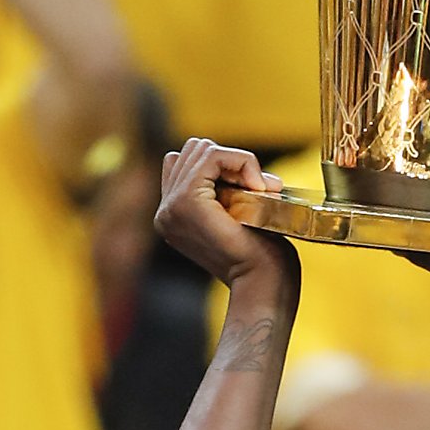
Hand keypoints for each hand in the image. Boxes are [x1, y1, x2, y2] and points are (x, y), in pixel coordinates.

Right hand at [154, 137, 294, 291]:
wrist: (263, 280)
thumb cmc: (260, 254)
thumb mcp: (237, 215)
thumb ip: (226, 190)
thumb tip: (240, 161)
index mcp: (173, 216)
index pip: (184, 163)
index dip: (220, 167)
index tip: (251, 190)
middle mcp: (165, 211)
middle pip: (190, 150)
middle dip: (228, 160)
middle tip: (257, 188)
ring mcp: (171, 207)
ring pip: (200, 149)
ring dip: (237, 162)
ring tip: (258, 189)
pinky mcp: (187, 202)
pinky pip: (212, 156)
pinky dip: (242, 161)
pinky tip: (258, 187)